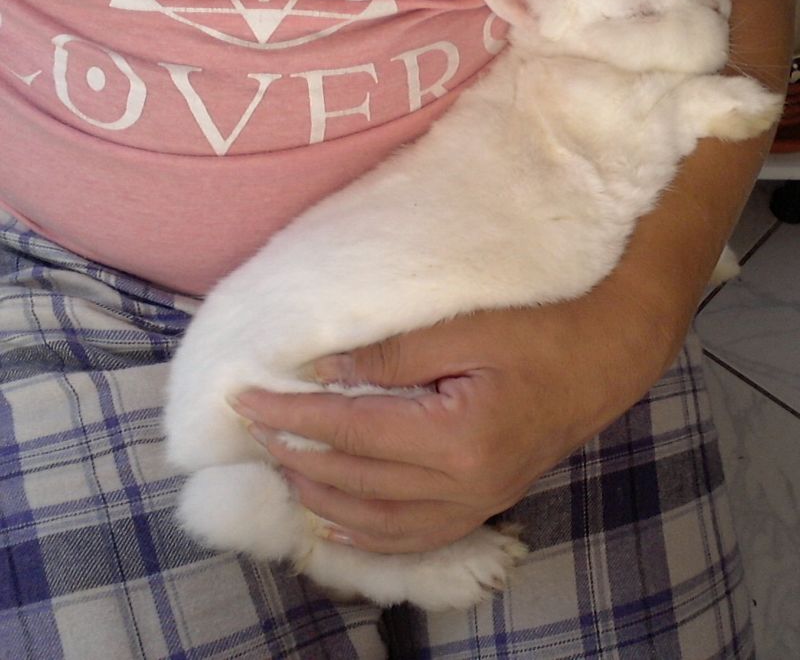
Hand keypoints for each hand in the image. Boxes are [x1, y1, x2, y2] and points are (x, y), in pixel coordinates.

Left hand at [228, 274, 686, 554]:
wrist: (610, 353)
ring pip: (380, 520)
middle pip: (357, 480)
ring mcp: (478, 502)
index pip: (351, 430)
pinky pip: (415, 535)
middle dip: (297, 452)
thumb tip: (325, 370)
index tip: (246, 398)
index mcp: (458, 438)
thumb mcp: (468, 328)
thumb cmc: (544, 328)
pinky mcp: (485, 502)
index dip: (294, 414)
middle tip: (254, 427)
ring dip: (323, 496)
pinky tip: (338, 522)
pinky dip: (368, 534)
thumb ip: (393, 353)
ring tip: (284, 468)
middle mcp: (465, 485)